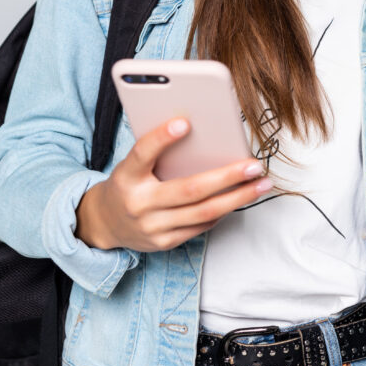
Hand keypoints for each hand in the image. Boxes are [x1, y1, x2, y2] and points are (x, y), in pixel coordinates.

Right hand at [75, 117, 271, 251]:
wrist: (104, 224)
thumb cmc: (128, 183)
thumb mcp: (132, 164)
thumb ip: (156, 151)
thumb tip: (199, 131)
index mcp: (126, 176)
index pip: (142, 154)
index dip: (161, 138)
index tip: (185, 122)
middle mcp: (138, 204)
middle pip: (189, 190)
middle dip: (227, 177)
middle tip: (254, 165)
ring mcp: (152, 227)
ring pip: (203, 213)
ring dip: (238, 198)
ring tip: (261, 184)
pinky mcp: (164, 243)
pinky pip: (201, 226)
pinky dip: (223, 211)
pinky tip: (241, 198)